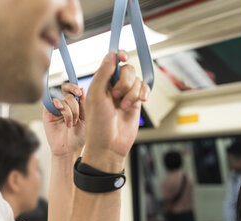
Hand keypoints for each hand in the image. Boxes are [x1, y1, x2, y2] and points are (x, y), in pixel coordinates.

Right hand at [43, 83, 85, 157]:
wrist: (69, 150)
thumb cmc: (78, 137)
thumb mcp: (85, 118)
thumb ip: (83, 104)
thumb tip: (81, 88)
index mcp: (74, 105)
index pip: (72, 90)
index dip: (74, 87)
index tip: (79, 93)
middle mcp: (64, 105)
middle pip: (66, 91)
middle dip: (74, 98)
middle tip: (77, 100)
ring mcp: (55, 109)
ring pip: (63, 99)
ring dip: (70, 111)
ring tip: (71, 124)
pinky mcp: (48, 113)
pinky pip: (52, 103)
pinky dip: (58, 105)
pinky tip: (60, 110)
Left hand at [82, 51, 149, 171]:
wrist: (110, 145)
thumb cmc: (98, 124)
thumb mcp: (96, 96)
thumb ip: (103, 74)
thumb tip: (112, 55)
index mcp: (100, 82)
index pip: (111, 61)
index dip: (118, 56)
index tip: (122, 57)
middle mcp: (113, 86)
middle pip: (127, 69)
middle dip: (124, 82)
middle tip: (116, 96)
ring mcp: (125, 94)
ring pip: (136, 80)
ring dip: (132, 93)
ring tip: (124, 107)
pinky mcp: (136, 102)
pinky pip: (144, 89)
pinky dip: (143, 93)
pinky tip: (141, 101)